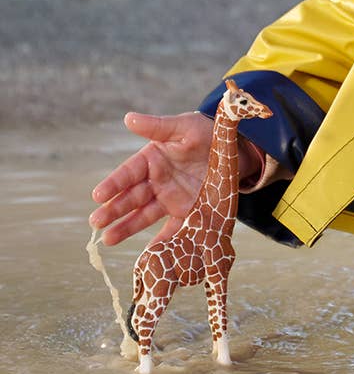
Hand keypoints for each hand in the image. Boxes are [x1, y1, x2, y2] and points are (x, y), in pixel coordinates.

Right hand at [89, 111, 215, 245]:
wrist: (237, 150)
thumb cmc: (207, 133)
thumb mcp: (185, 127)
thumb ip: (158, 126)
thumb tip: (128, 118)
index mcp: (152, 159)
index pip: (128, 173)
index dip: (113, 183)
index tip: (97, 195)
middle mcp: (156, 181)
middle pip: (132, 197)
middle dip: (113, 209)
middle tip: (97, 222)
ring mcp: (169, 198)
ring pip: (143, 215)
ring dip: (126, 227)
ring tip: (108, 239)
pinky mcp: (186, 212)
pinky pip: (172, 229)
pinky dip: (161, 241)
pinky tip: (149, 255)